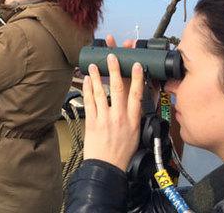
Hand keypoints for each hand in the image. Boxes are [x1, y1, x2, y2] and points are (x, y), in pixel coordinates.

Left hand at [82, 54, 143, 171]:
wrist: (107, 167)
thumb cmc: (122, 153)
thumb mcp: (136, 134)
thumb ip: (135, 116)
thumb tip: (137, 102)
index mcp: (133, 119)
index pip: (137, 94)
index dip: (137, 78)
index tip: (136, 65)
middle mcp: (119, 117)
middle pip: (118, 88)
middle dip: (115, 70)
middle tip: (112, 56)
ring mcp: (104, 118)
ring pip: (101, 92)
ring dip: (97, 76)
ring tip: (94, 64)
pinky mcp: (92, 122)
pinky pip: (89, 102)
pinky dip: (88, 89)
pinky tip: (87, 80)